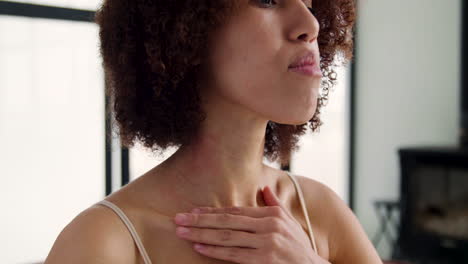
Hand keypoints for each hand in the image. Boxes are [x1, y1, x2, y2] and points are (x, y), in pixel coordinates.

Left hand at [173, 185, 326, 263]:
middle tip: (179, 219)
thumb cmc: (300, 248)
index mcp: (272, 214)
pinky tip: (199, 247)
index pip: (236, 211)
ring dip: (201, 234)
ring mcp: (266, 243)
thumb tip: (264, 188)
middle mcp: (269, 226)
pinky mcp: (264, 260)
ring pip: (227, 237)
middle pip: (227, 221)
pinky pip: (234, 255)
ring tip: (183, 232)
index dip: (213, 211)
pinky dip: (215, 250)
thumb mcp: (290, 223)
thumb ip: (275, 205)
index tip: (194, 211)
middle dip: (200, 220)